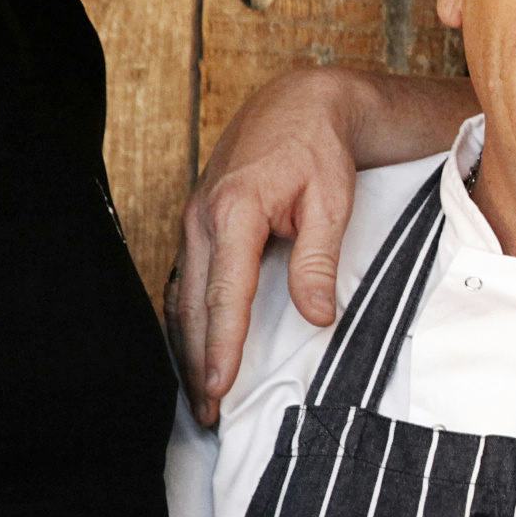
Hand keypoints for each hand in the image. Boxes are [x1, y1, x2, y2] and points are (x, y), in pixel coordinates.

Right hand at [170, 67, 365, 425]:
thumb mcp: (331, 202)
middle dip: (198, 361)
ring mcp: (195, 220)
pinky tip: (195, 348)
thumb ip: (319, 262)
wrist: (298, 103)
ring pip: (184, 297)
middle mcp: (203, 218)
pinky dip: (188, 320)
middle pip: (193, 306)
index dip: (221, 346)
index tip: (218, 387)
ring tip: (200, 394)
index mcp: (235, 211)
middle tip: (208, 413)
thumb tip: (317, 318)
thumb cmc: (318, 149)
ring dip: (189, 346)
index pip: (225, 295)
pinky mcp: (199, 224)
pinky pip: (188, 281)